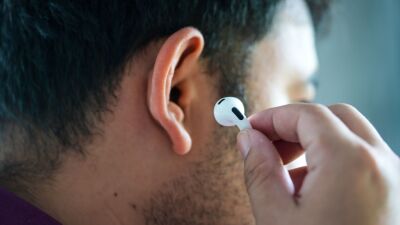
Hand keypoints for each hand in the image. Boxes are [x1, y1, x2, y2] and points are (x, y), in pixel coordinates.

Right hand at [237, 103, 399, 224]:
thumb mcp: (276, 218)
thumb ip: (260, 169)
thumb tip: (250, 140)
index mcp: (351, 162)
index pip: (307, 115)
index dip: (273, 117)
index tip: (251, 128)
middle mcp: (382, 163)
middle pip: (334, 117)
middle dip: (296, 125)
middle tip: (268, 144)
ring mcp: (396, 180)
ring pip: (351, 137)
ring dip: (315, 143)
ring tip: (288, 174)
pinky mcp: (397, 196)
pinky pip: (364, 161)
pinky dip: (335, 161)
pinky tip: (314, 192)